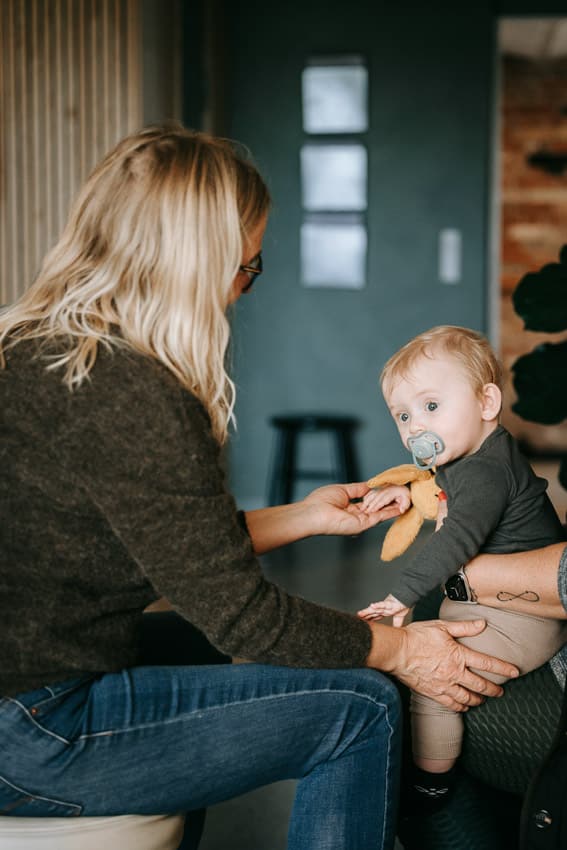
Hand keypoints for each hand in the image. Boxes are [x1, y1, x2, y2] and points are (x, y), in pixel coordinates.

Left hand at [302, 482, 401, 536]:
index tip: (393, 487)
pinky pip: (381, 516)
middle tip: (403, 490)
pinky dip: (392, 510)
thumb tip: (370, 485)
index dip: (383, 494)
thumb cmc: (320, 502)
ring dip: (394, 502)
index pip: (372, 501)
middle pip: (380, 506)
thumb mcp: (343, 490)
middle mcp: (359, 515)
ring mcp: (362, 521)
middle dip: (392, 498)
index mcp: (352, 507)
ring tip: (405, 494)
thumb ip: (359, 489)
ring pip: (383, 510)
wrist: (312, 513)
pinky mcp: (364, 524)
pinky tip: (401, 504)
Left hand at [357, 594, 410, 626]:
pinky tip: (372, 606)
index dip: (368, 619)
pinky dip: (378, 605)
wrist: (407, 597)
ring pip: (375, 608)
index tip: (361, 623)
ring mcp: (385, 605)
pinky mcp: (390, 602)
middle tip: (356, 619)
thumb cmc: (402, 604)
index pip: (374, 616)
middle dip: (364, 616)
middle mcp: (383, 608)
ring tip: (360, 614)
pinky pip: (383, 603)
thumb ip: (396, 624)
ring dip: (367, 611)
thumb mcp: (399, 617)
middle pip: (372, 613)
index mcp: (384, 611)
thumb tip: (396, 631)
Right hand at [367, 618, 519, 710]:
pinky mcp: (433, 692)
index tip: (514, 672)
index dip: (503, 668)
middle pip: (480, 685)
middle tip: (501, 691)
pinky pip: (452, 704)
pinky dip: (461, 706)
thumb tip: (482, 623)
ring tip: (483, 699)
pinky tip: (464, 706)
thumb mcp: (441, 626)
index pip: (486, 663)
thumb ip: (464, 627)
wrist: (397, 652)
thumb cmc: (417, 636)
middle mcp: (454, 672)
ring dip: (478, 699)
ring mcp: (444, 685)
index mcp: (458, 655)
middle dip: (494, 689)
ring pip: (468, 697)